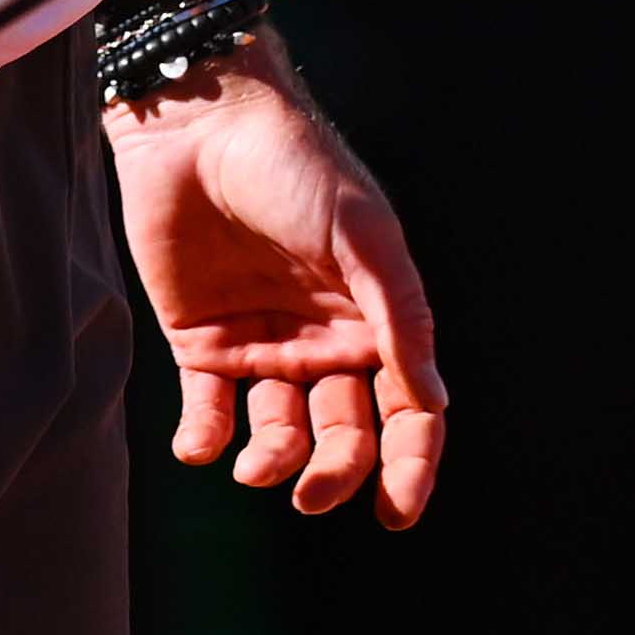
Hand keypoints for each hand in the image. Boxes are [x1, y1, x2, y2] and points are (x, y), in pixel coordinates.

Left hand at [110, 56, 444, 522]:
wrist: (200, 122)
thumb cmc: (295, 165)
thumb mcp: (363, 233)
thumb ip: (399, 315)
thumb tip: (434, 398)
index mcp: (378, 320)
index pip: (408, 411)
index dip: (411, 465)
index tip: (399, 511)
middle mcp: (326, 342)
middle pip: (346, 435)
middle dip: (336, 472)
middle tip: (314, 495)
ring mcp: (264, 344)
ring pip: (280, 433)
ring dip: (272, 462)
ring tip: (254, 467)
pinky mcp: (201, 342)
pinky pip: (209, 413)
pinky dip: (205, 441)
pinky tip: (200, 447)